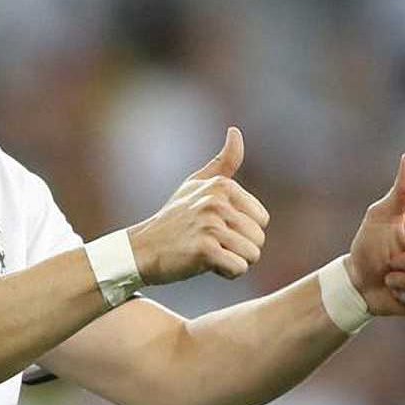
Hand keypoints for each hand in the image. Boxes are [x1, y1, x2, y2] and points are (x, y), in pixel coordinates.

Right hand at [127, 127, 269, 284]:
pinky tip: (205, 265)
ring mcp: (210, 225)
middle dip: (239, 248)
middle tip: (211, 244)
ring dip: (233, 261)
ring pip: (252, 255)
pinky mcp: (205, 250)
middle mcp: (217, 202)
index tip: (217, 229)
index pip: (262, 219)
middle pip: (258, 239)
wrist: (142, 249)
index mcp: (221, 185)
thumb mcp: (196, 184)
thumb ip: (223, 161)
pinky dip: (226, 273)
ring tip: (209, 254)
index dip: (243, 231)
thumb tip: (235, 131)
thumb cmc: (174, 219)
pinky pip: (238, 269)